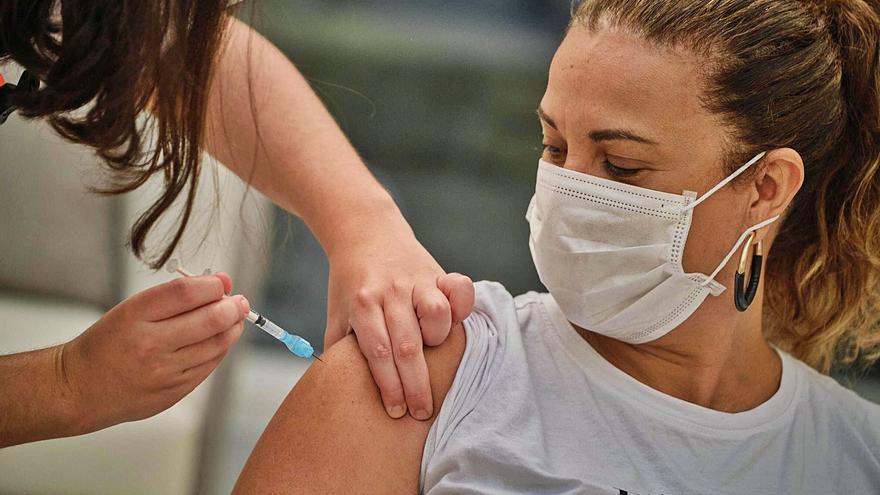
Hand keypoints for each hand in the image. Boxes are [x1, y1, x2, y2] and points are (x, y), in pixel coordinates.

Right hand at [61, 274, 249, 432]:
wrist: (79, 388)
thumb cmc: (108, 343)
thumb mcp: (131, 309)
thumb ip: (175, 296)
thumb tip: (221, 283)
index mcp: (135, 316)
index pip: (187, 292)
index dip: (214, 284)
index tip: (222, 283)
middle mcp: (150, 344)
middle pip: (210, 320)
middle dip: (233, 307)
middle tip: (240, 302)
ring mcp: (164, 371)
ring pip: (216, 345)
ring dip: (233, 328)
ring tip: (234, 319)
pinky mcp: (174, 391)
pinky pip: (210, 365)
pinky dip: (220, 349)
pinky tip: (219, 340)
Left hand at [325, 218, 474, 420]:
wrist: (365, 232)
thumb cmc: (353, 282)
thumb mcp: (338, 312)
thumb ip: (339, 347)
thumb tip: (338, 390)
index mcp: (363, 303)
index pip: (378, 352)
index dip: (389, 385)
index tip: (396, 412)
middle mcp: (391, 292)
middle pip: (407, 344)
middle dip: (416, 384)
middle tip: (422, 412)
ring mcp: (417, 280)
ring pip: (437, 315)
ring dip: (438, 341)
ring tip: (434, 357)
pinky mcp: (437, 272)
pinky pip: (459, 287)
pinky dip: (462, 305)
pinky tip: (457, 321)